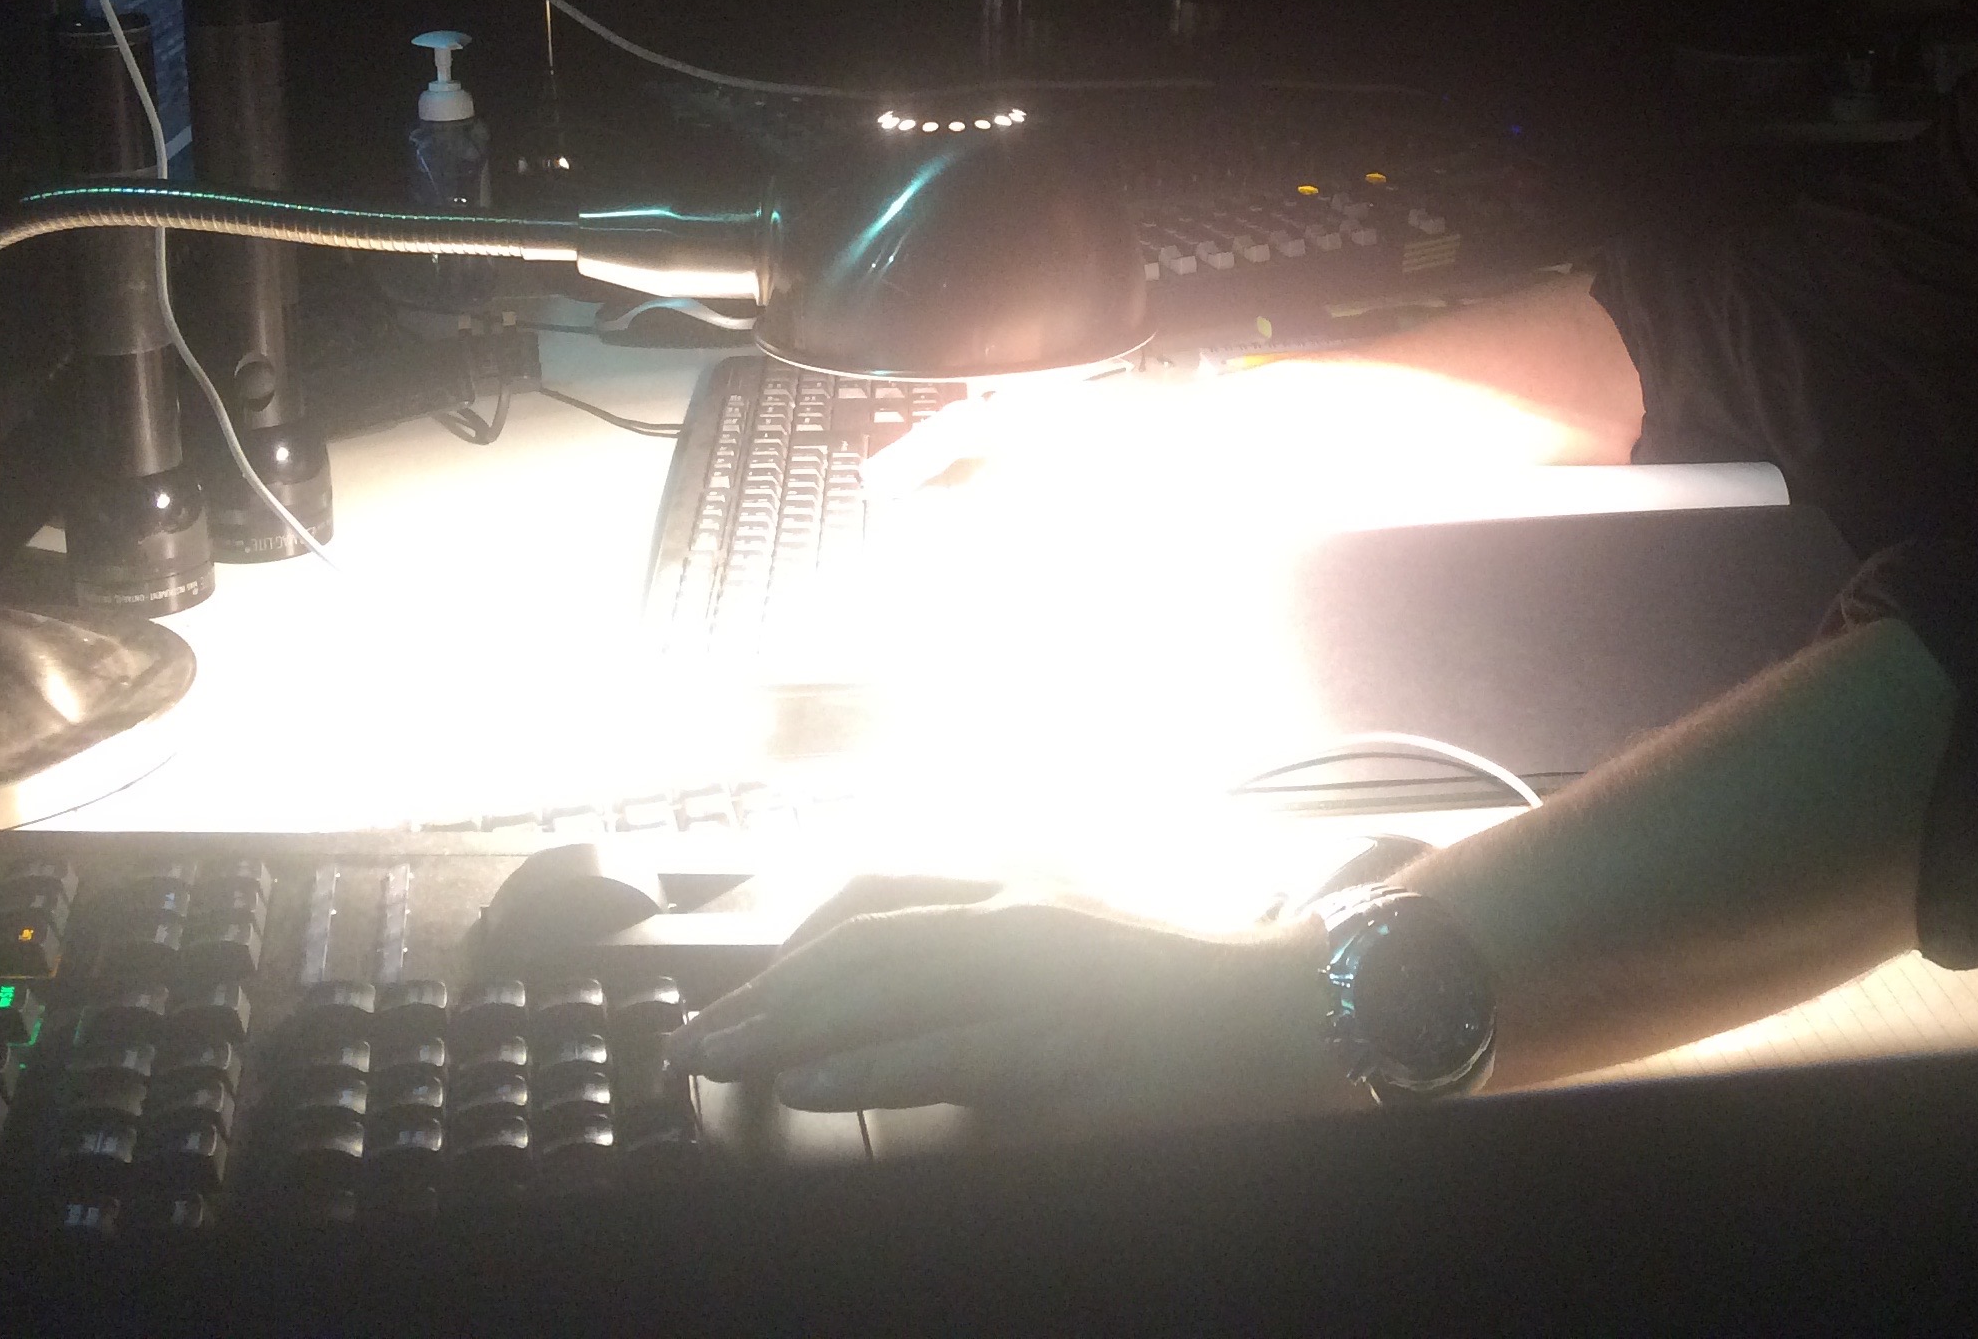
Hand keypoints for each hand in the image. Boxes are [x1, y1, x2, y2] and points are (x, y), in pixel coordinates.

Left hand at [663, 874, 1354, 1129]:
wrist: (1282, 1008)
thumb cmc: (1180, 984)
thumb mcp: (1076, 939)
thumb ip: (997, 950)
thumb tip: (906, 990)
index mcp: (1015, 897)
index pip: (877, 906)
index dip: (799, 950)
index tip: (747, 993)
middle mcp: (1014, 926)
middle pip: (861, 948)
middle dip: (769, 993)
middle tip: (695, 1036)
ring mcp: (1032, 986)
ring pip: (886, 996)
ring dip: (787, 1028)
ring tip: (716, 1057)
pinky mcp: (1054, 1051)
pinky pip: (938, 1054)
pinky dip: (861, 1065)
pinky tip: (801, 1080)